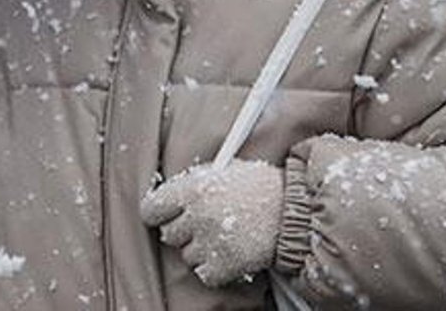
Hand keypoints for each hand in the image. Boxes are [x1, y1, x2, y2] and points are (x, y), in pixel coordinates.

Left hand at [140, 161, 283, 287]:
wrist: (294, 210)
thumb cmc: (261, 186)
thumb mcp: (224, 171)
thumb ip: (195, 185)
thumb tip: (169, 200)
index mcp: (194, 187)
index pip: (151, 209)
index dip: (158, 214)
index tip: (165, 217)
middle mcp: (197, 214)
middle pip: (169, 235)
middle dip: (186, 232)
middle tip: (208, 225)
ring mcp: (210, 241)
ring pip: (187, 257)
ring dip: (202, 251)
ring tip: (226, 236)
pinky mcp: (224, 265)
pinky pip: (204, 274)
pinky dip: (216, 269)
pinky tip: (232, 252)